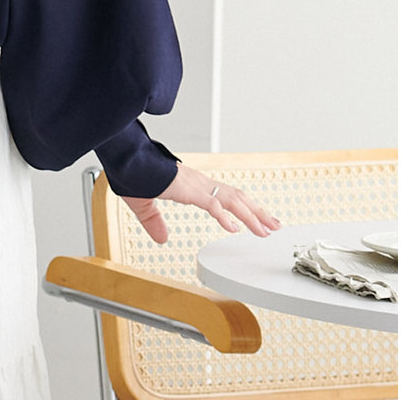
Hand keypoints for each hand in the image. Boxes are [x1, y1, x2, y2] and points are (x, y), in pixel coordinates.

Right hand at [120, 163, 281, 246]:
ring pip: (233, 201)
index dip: (242, 209)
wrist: (126, 160)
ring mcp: (197, 186)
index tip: (255, 220)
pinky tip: (234, 229)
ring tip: (266, 229)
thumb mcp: (144, 205)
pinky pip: (212, 204)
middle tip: (274, 225)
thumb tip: (161, 239)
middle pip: (238, 198)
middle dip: (258, 213)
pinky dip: (225, 217)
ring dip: (252, 216)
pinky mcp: (189, 190)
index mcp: (192, 185)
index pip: (225, 196)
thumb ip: (154, 222)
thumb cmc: (132, 175)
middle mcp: (200, 184)